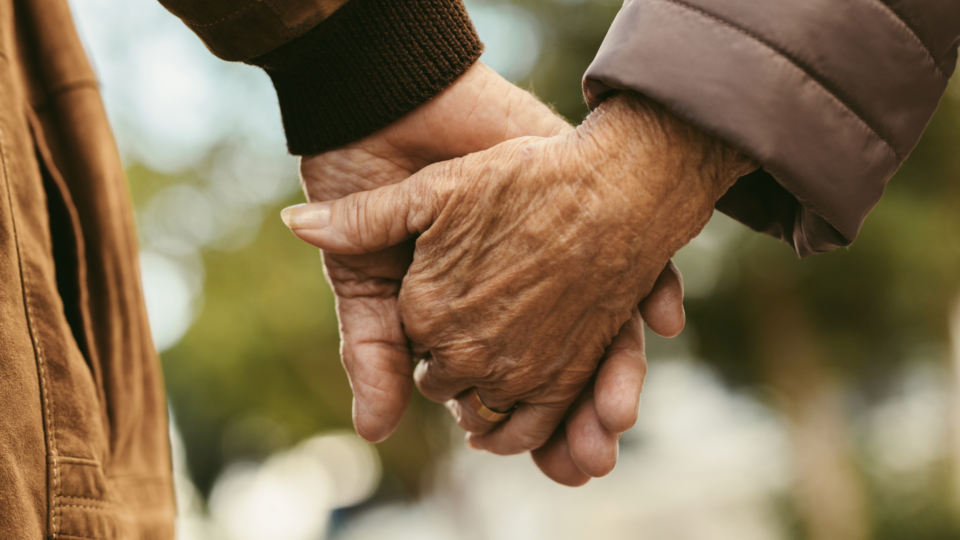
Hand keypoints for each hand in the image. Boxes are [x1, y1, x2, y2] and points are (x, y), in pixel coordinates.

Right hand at [286, 93, 756, 466]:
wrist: (395, 108)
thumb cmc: (370, 186)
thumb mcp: (363, 275)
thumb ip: (370, 347)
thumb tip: (372, 431)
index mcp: (470, 320)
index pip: (501, 391)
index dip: (514, 428)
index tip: (533, 459)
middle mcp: (523, 297)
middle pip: (561, 379)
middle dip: (576, 426)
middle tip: (586, 463)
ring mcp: (559, 259)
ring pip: (605, 337)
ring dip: (618, 380)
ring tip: (618, 419)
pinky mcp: (582, 211)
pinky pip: (638, 263)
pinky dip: (654, 291)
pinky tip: (662, 317)